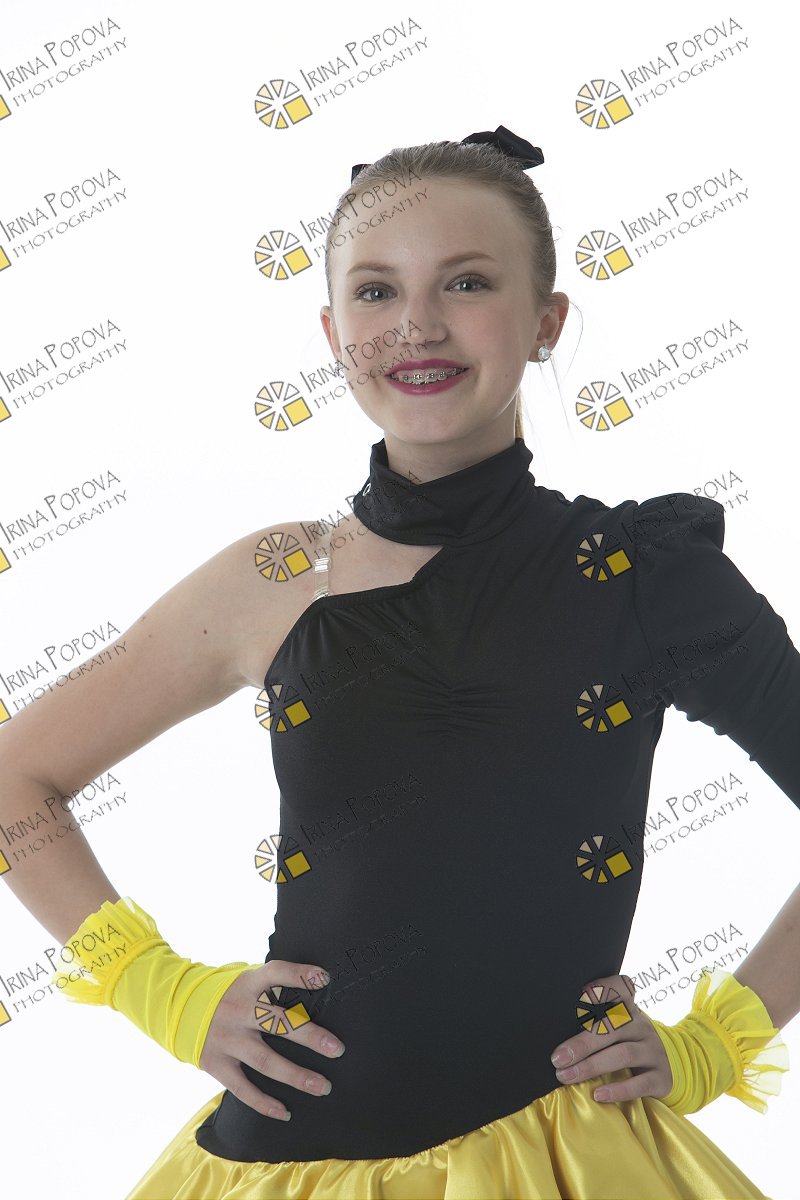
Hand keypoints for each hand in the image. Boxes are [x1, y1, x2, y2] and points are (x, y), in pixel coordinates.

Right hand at [199, 959, 344, 1119]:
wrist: (180, 1007)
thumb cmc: (228, 994)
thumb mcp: (246, 979)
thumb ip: (273, 984)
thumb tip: (316, 984)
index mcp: (248, 984)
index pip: (276, 973)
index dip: (300, 975)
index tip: (325, 979)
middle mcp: (238, 1010)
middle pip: (278, 1023)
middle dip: (310, 1037)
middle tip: (337, 1049)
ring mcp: (227, 1039)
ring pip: (265, 1060)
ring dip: (295, 1075)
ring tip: (322, 1086)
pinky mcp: (216, 1063)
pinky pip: (242, 1088)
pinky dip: (263, 1102)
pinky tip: (284, 1112)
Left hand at [550, 973, 672, 1103]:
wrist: (670, 1069)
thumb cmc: (630, 1044)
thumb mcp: (619, 1029)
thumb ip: (597, 1025)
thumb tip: (559, 1039)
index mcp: (629, 1009)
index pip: (622, 988)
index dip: (604, 987)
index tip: (582, 994)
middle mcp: (642, 1026)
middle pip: (612, 1028)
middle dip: (582, 1043)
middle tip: (557, 1058)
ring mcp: (654, 1050)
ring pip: (623, 1054)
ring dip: (592, 1066)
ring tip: (567, 1076)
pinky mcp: (661, 1077)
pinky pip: (640, 1083)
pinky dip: (618, 1089)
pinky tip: (598, 1094)